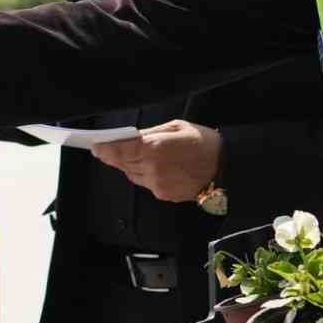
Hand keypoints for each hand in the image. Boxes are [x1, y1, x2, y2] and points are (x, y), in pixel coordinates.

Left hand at [90, 119, 221, 202]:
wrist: (226, 169)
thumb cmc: (204, 143)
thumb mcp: (177, 127)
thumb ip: (151, 133)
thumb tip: (130, 136)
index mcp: (156, 148)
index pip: (121, 150)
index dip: (105, 149)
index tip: (96, 146)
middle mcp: (154, 169)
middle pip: (123, 163)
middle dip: (116, 155)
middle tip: (109, 146)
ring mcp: (158, 184)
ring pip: (131, 174)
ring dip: (131, 164)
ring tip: (144, 154)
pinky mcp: (163, 195)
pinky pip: (145, 183)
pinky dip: (145, 174)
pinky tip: (159, 166)